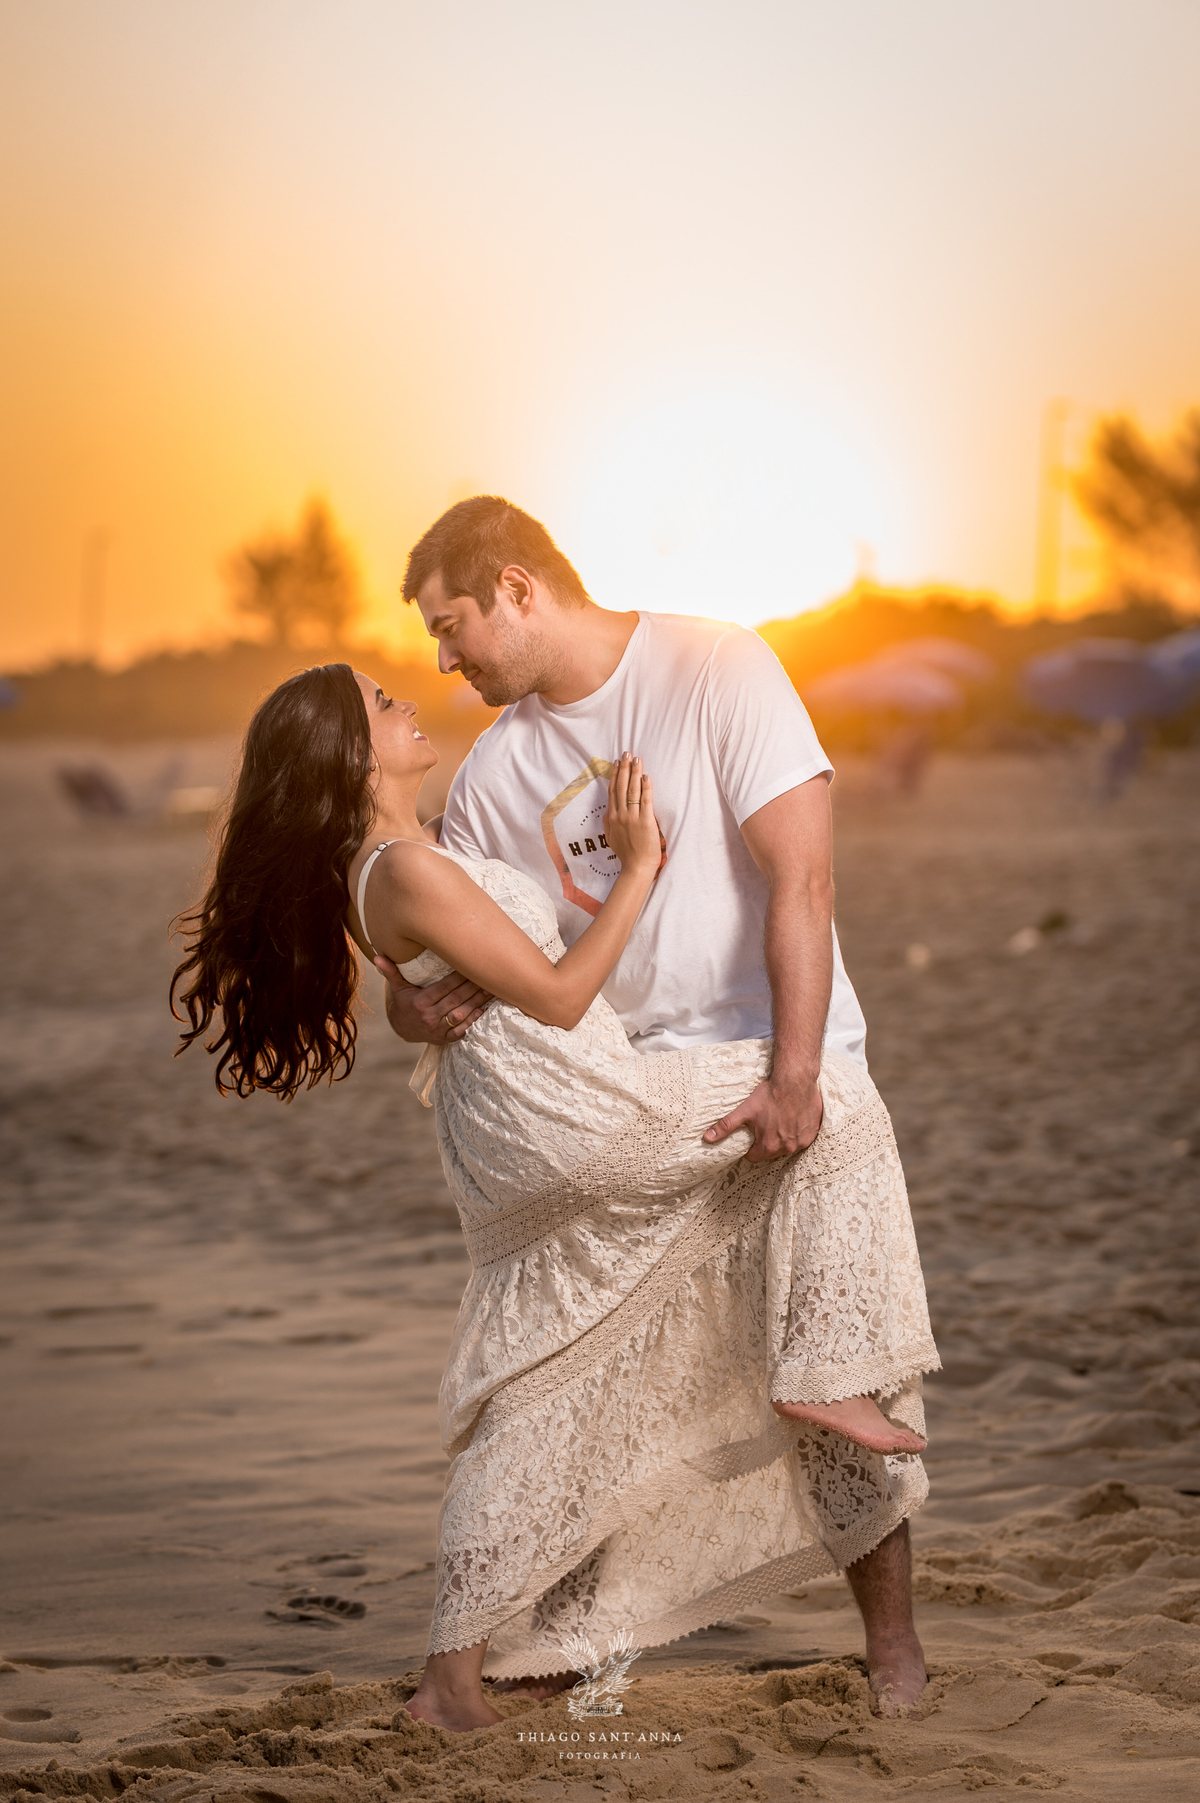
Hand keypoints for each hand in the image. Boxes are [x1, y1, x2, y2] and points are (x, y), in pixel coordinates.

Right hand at [375, 957, 491, 1043]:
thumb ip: (391, 971)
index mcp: (420, 1002)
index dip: (459, 977)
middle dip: (473, 987)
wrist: (403, 1030)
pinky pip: (461, 1030)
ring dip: (477, 1002)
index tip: (471, 965)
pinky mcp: (445, 1039)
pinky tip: (483, 1009)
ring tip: (491, 990)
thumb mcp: (397, 988)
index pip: (444, 987)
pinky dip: (473, 1021)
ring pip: (461, 1014)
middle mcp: (429, 1017)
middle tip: (488, 975)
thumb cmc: (404, 1003)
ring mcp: (438, 1029)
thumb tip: (378, 957)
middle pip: (455, 999)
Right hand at [603, 752, 661, 875]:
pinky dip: (645, 788)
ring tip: (637, 760)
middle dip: (624, 768)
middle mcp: (621, 815)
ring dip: (634, 773)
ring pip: (632, 791)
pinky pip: (645, 801)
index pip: (613, 791)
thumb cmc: (626, 854)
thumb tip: (607, 812)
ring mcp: (632, 818)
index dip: (615, 775)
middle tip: (627, 753)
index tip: (617, 762)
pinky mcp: (645, 822)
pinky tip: (646, 777)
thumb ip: (608, 823)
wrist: (637, 867)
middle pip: (621, 787)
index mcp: (612, 817)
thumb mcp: (611, 838)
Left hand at [703, 1075, 823, 1163]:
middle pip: (771, 1152)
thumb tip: (707, 1138)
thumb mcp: (744, 1111)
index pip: (754, 1156)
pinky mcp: (812, 1134)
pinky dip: (797, 1133)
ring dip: (783, 1138)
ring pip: (787, 1146)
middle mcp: (786, 1148)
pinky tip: (793, 1119)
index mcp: (768, 1146)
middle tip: (765, 1124)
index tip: (751, 1136)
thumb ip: (726, 1126)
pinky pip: (802, 1140)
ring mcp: (801, 1142)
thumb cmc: (770, 1095)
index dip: (750, 1147)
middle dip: (767, 1142)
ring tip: (779, 1121)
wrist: (795, 1081)